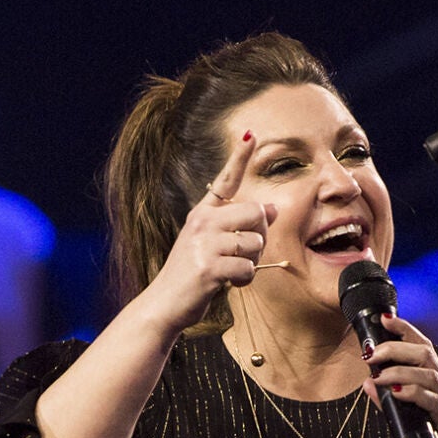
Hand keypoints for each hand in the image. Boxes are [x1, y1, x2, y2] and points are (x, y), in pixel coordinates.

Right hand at [138, 133, 275, 335]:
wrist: (165, 303)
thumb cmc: (193, 274)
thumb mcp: (213, 244)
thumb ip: (239, 226)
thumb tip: (272, 208)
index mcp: (202, 213)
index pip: (225, 180)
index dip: (239, 157)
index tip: (250, 134)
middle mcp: (202, 222)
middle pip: (256, 213)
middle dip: (260, 236)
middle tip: (243, 254)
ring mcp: (203, 243)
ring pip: (256, 243)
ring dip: (252, 262)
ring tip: (232, 270)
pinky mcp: (208, 267)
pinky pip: (247, 268)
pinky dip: (244, 280)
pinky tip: (228, 284)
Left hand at [360, 313, 437, 437]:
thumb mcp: (412, 422)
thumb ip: (391, 404)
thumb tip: (368, 384)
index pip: (425, 348)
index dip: (406, 330)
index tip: (385, 319)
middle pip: (426, 353)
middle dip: (396, 347)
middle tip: (372, 353)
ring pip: (428, 374)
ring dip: (399, 370)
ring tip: (378, 374)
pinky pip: (433, 401)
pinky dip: (413, 393)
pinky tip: (397, 393)